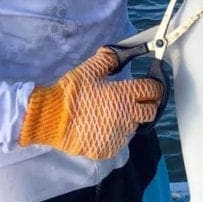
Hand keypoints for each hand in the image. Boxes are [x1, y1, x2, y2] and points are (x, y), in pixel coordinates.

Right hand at [19, 47, 162, 159]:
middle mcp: (126, 116)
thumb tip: (120, 52)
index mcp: (124, 95)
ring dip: (128, 119)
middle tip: (136, 100)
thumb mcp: (88, 71)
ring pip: (134, 127)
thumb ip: (108, 60)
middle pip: (150, 111)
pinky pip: (119, 141)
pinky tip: (101, 127)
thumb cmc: (69, 93)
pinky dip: (114, 134)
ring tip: (110, 114)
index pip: (152, 90)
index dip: (153, 86)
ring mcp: (118, 135)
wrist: (48, 118)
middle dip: (147, 104)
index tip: (150, 86)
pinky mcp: (108, 149)